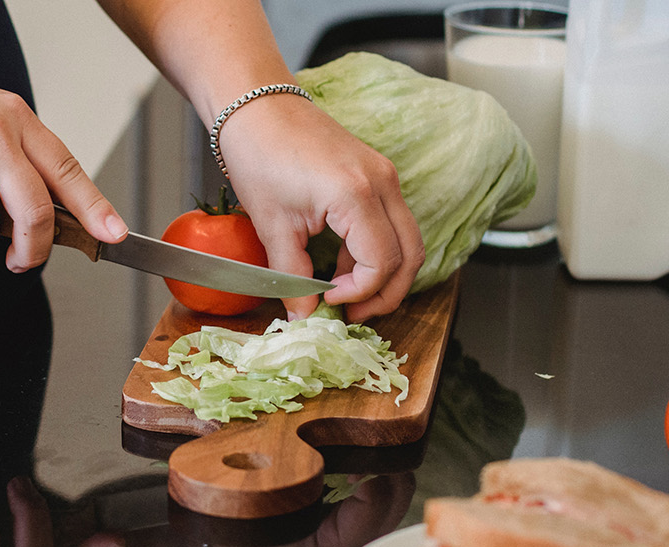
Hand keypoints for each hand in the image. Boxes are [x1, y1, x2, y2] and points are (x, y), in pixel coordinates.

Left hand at [211, 95, 423, 321]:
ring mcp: (384, 175)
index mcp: (356, 195)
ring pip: (408, 240)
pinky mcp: (377, 174)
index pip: (382, 262)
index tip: (329, 301)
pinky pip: (391, 222)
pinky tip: (342, 265)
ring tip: (346, 294)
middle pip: (411, 256)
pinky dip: (376, 251)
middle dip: (386, 293)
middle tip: (353, 314)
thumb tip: (302, 317)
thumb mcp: (272, 225)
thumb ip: (291, 276)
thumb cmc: (259, 155)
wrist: (257, 106)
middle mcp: (382, 183)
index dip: (360, 293)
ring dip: (384, 274)